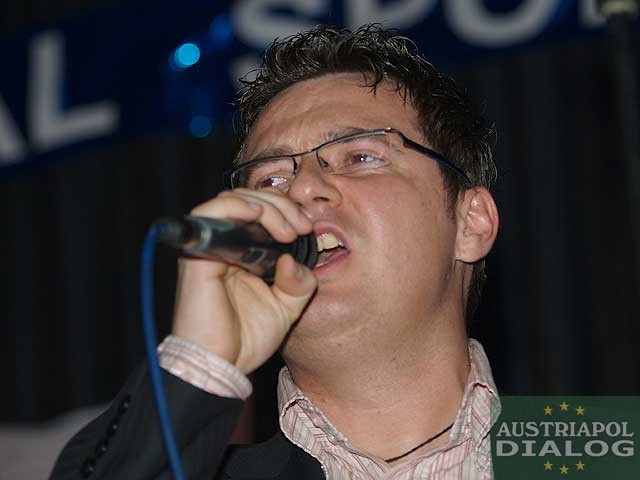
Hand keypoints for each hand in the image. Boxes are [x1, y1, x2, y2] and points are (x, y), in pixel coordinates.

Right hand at [171, 188, 317, 373]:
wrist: (223, 366)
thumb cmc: (247, 339)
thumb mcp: (287, 308)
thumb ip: (300, 282)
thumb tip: (293, 260)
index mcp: (244, 254)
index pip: (260, 211)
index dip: (285, 210)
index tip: (308, 228)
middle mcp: (225, 246)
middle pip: (248, 200)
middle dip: (281, 206)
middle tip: (301, 227)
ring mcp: (210, 249)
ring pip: (231, 200)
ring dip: (264, 206)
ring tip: (288, 229)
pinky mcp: (198, 256)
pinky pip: (208, 215)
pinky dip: (234, 207)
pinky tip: (258, 215)